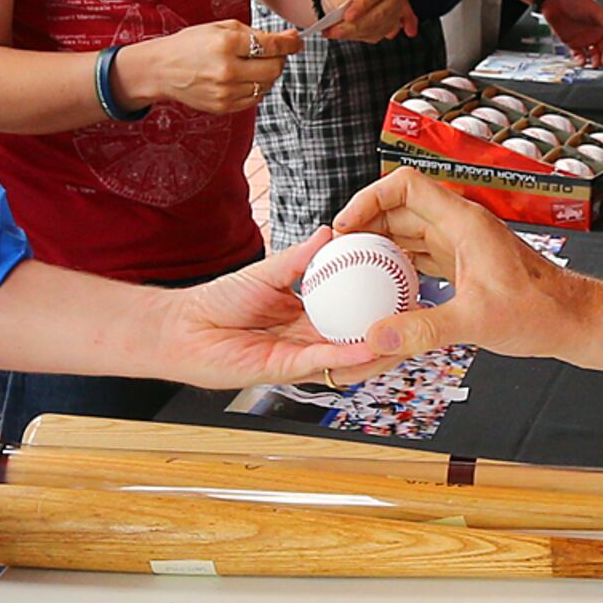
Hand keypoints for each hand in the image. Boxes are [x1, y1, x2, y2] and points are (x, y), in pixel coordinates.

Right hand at [115, 20, 300, 115]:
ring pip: (267, 85)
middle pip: (274, 69)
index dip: (290, 44)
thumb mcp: (220, 27)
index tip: (296, 42)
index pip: (272, 46)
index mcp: (226, 43)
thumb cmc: (189, 45)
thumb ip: (254, 33)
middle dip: (280, 59)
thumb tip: (286, 39)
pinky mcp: (224, 106)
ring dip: (267, 74)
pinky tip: (243, 78)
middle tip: (273, 53)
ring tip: (252, 65)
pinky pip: (255, 99)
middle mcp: (227, 69)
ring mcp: (226, 91)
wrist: (162, 70)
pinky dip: (256, 88)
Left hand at [155, 233, 392, 386]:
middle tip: (419, 316)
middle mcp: (308, 339)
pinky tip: (369, 344)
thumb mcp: (268, 271)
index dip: (378, 304)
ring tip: (406, 334)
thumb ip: (301, 257)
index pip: (352, 311)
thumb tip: (330, 232)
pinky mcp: (286, 370)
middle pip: (358, 340)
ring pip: (348, 358)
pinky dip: (347, 354)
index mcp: (307, 315)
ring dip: (377, 349)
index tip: (405, 288)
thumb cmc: (218, 301)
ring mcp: (300, 357)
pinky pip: (323, 362)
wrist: (183, 328)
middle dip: (389, 332)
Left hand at [315, 0, 412, 42]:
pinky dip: (374, 34)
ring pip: (382, 26)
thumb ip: (344, 5)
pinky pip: (387, 31)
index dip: (362, 6)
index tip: (347, 16)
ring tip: (339, 31)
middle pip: (382, 12)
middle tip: (335, 30)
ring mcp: (400, 5)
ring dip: (359, 32)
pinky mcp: (398, 19)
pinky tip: (387, 35)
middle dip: (357, 25)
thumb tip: (349, 21)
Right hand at [331, 166, 583, 357]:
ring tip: (350, 269)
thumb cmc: (542, 312)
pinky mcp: (464, 265)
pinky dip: (396, 265)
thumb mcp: (477, 322)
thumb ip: (423, 330)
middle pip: (399, 208)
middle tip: (338, 254)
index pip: (404, 185)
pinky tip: (381, 287)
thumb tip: (376, 337)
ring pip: (408, 231)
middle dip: (365, 225)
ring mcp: (462, 244)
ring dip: (378, 246)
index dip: (368, 198)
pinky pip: (420, 254)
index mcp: (463, 222)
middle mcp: (460, 226)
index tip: (345, 227)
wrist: (574, 321)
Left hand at [538, 0, 602, 66]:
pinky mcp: (572, 42)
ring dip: (595, 60)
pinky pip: (579, 55)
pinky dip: (581, 60)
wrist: (554, 0)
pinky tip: (582, 61)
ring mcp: (584, 38)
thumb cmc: (575, 0)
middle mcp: (595, 32)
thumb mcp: (595, 11)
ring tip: (594, 63)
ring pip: (594, 54)